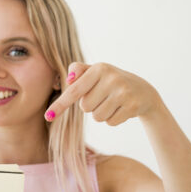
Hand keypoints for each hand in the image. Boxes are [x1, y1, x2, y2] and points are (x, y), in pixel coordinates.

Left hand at [45, 62, 159, 125]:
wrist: (143, 91)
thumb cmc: (111, 82)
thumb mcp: (96, 72)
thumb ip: (79, 71)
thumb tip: (68, 80)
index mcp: (99, 68)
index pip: (74, 91)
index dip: (60, 105)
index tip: (47, 116)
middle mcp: (111, 78)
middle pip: (85, 107)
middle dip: (91, 106)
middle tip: (104, 96)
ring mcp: (123, 92)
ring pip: (97, 117)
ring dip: (102, 114)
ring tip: (113, 103)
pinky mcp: (132, 106)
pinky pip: (110, 123)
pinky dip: (113, 119)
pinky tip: (122, 109)